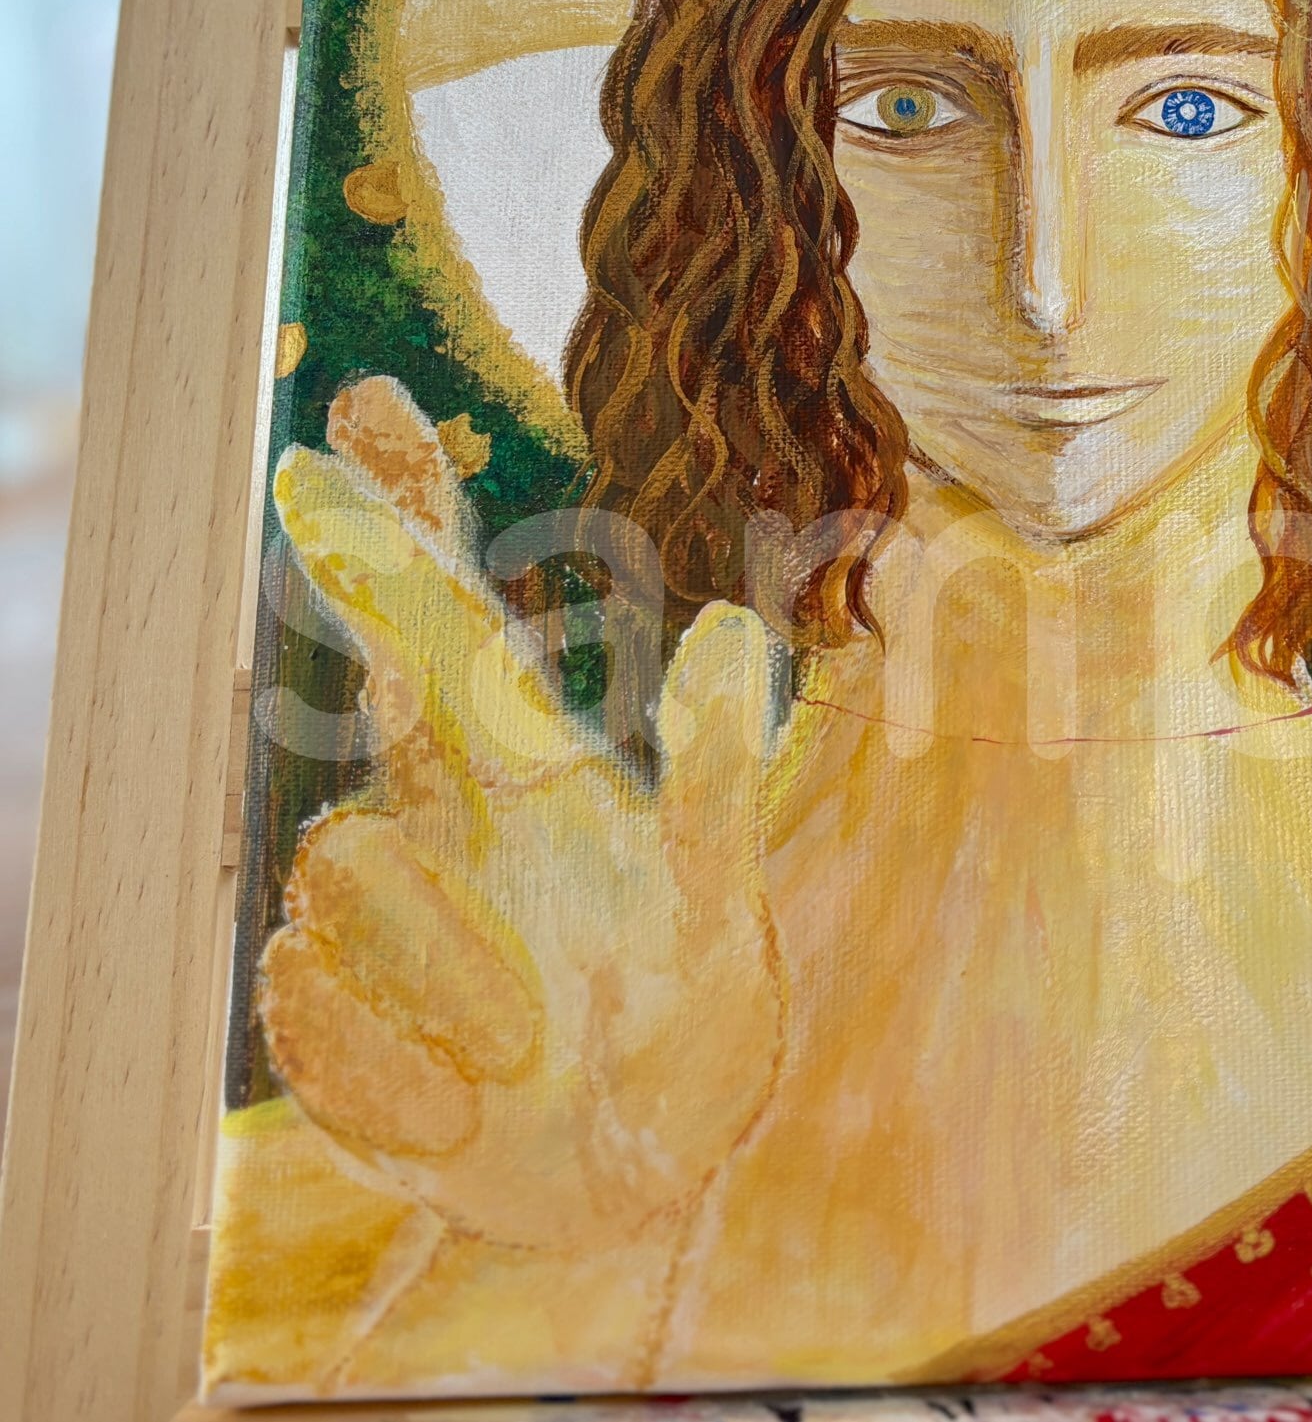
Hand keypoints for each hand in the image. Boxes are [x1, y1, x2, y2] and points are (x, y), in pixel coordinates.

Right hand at [257, 379, 783, 1252]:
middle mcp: (441, 816)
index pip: (458, 631)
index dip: (412, 521)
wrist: (642, 1177)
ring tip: (528, 1041)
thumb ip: (710, 781)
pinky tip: (469, 1108)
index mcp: (528, 777)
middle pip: (379, 673)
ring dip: (444, 968)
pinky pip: (311, 1005)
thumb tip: (727, 625)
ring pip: (339, 865)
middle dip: (363, 565)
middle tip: (321, 474)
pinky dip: (404, 1073)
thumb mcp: (713, 910)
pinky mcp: (328, 1024)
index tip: (376, 408)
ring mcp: (372, 915)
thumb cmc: (680, 1014)